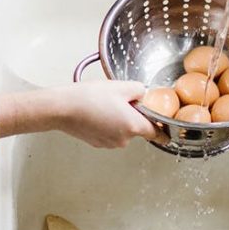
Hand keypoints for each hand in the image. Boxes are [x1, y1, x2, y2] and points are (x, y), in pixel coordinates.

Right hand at [0, 81, 156, 147]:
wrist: (62, 108)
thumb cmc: (89, 97)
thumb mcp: (121, 86)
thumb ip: (140, 90)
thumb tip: (145, 95)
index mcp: (134, 126)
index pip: (157, 134)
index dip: (163, 129)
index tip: (166, 129)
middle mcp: (123, 139)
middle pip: (137, 129)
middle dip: (134, 116)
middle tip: (121, 100)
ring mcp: (109, 143)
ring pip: (122, 131)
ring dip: (119, 120)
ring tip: (104, 104)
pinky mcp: (97, 143)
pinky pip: (109, 133)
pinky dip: (106, 124)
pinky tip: (96, 112)